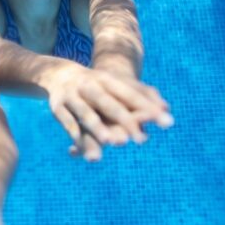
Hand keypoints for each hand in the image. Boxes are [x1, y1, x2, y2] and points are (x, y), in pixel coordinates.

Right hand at [40, 63, 172, 160]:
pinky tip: (80, 150)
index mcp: (107, 79)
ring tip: (112, 142)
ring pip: (86, 113)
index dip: (147, 107)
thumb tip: (166, 108)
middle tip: (142, 140)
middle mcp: (90, 85)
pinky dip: (74, 135)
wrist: (59, 73)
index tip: (166, 122)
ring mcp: (72, 95)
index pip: (130, 93)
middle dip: (124, 120)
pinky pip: (68, 122)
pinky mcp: (57, 106)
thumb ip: (143, 95)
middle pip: (109, 103)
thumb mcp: (117, 84)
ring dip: (98, 128)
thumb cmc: (98, 84)